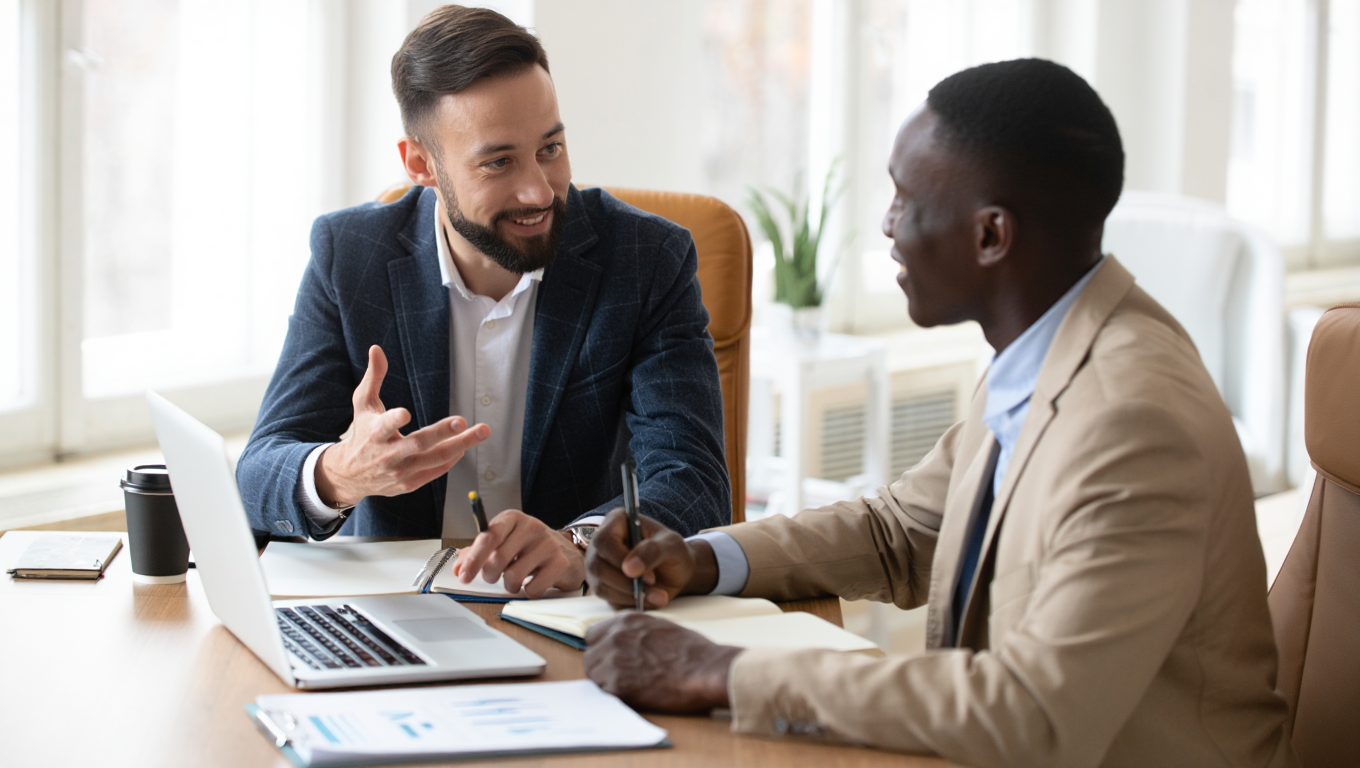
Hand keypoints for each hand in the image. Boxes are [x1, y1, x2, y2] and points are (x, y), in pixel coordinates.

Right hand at [315, 345, 489, 506]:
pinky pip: (435, 471)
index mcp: (374, 433)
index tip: (405, 413)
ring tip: (481, 432)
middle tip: (462, 420)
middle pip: (418, 444)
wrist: (351, 475)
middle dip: (442, 433)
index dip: (394, 420)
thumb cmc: (361, 433)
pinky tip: (463, 446)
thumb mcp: (362, 404)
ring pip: (434, 459)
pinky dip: (450, 459)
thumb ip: (373, 377)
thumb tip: (376, 349)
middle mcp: (387, 455)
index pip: (385, 426)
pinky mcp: (409, 484)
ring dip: (460, 445)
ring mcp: (399, 472)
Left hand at [453, 510, 584, 597]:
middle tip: (494, 577)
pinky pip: (533, 589)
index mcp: (513, 519)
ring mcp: (548, 545)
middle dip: (491, 575)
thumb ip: (478, 553)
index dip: (474, 558)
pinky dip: (528, 592)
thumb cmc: (529, 548)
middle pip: (498, 559)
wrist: (568, 552)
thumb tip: (457, 568)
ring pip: (514, 576)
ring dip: (509, 585)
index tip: (464, 576)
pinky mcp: (561, 564)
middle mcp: (532, 527)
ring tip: (516, 580)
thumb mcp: (504, 543)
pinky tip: (534, 583)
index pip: (489, 536)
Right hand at [585, 508, 718, 608]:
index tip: (649, 575)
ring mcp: (598, 566)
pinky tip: (648, 600)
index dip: (621, 559)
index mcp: (616, 522)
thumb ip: (653, 551)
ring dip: (630, 596)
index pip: (604, 540)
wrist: (676, 572)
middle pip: (598, 566)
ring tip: (657, 596)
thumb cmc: (673, 552)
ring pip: (601, 587)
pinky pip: (608, 601)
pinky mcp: (603, 586)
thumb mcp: (672, 546)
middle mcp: (601, 543)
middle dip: (627, 582)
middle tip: (654, 586)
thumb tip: (629, 568)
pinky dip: (630, 604)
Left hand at [585, 613, 740, 712]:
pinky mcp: (618, 684)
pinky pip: (604, 691)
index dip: (602, 648)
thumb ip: (635, 632)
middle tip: (621, 676)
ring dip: (607, 682)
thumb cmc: (693, 652)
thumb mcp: (660, 627)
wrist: (706, 670)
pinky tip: (637, 693)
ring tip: (632, 685)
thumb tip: (624, 642)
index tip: (611, 657)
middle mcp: (616, 636)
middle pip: (591, 656)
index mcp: (626, 620)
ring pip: (594, 674)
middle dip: (602, 667)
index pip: (593, 635)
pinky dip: (616, 695)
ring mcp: (614, 660)